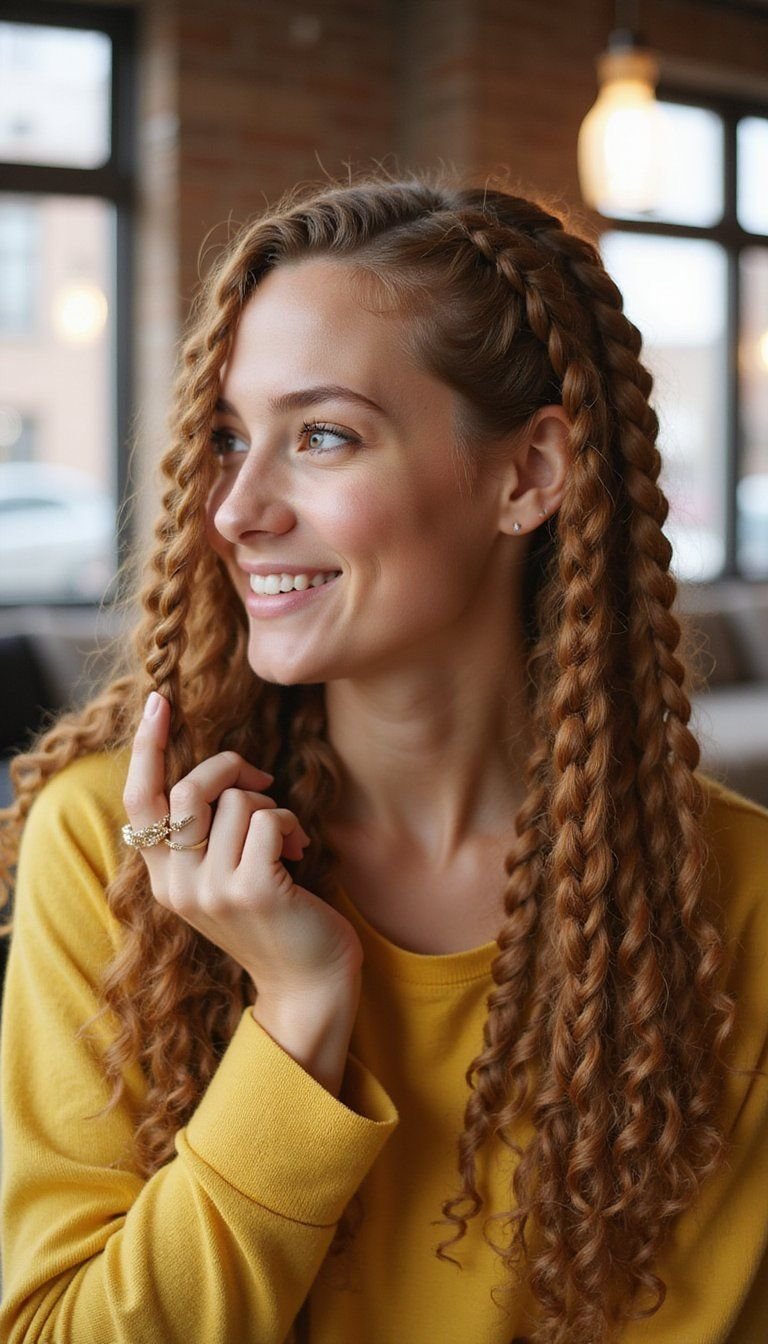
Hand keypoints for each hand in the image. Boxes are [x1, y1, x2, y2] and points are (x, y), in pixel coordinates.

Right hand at [122, 691, 363, 998]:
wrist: (308, 984)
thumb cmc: (274, 919)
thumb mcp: (223, 876)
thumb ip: (205, 834)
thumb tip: (221, 771)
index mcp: (163, 878)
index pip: (139, 802)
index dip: (146, 748)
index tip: (159, 702)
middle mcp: (177, 885)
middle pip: (187, 789)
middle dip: (230, 768)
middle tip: (262, 780)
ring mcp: (211, 891)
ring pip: (236, 802)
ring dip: (271, 806)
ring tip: (283, 839)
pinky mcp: (251, 890)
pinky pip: (268, 819)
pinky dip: (290, 824)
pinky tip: (297, 852)